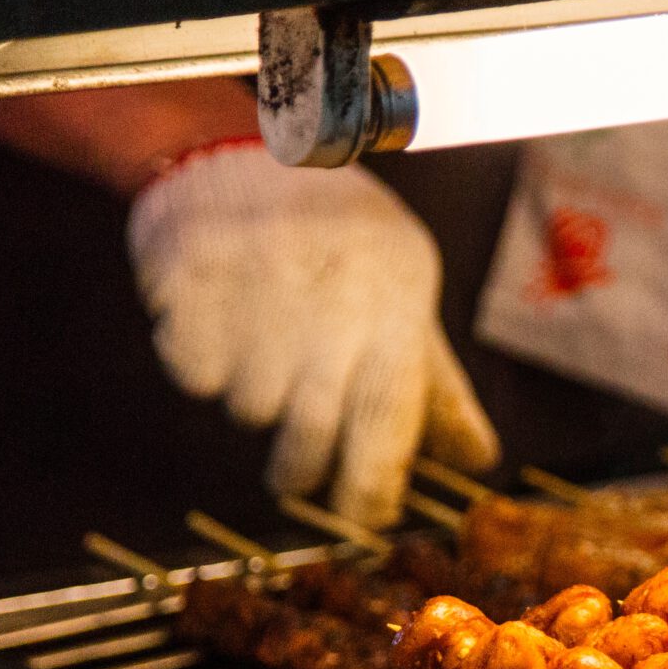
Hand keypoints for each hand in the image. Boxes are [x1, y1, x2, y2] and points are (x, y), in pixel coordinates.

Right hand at [127, 141, 498, 526]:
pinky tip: (222, 316)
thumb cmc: (339, 232)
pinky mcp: (189, 300)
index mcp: (391, 313)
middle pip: (310, 442)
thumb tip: (478, 458)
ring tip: (263, 342)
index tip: (365, 517)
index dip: (373, 489)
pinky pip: (198, 376)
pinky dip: (206, 364)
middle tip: (295, 475)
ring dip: (254, 401)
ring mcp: (254, 308)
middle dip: (303, 473)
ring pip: (250, 412)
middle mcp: (327, 315)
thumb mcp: (406, 289)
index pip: (387, 430)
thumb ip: (436, 382)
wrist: (239, 151)